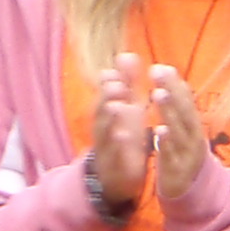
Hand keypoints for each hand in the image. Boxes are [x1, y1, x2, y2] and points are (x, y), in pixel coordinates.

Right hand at [90, 53, 152, 206]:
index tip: (124, 63)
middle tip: (117, 83)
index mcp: (109, 112)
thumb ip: (128, 84)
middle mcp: (104, 126)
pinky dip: (118, 145)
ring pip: (104, 130)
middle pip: (101, 109)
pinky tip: (126, 136)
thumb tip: (128, 55)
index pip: (107, 92)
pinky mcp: (113, 163)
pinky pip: (114, 154)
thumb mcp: (127, 109)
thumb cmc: (123, 136)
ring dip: (109, 118)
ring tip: (118, 106)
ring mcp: (106, 145)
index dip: (114, 78)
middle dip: (107, 96)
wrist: (116, 176)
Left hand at [148, 65, 211, 203]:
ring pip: (179, 130)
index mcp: (194, 127)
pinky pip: (173, 154)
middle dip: (172, 91)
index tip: (162, 67)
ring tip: (157, 94)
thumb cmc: (184, 158)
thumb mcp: (185, 132)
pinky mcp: (178, 170)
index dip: (175, 85)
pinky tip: (159, 131)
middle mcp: (194, 138)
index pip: (186, 102)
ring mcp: (188, 154)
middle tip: (157, 72)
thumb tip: (175, 82)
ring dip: (169, 112)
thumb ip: (180, 110)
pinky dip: (167, 142)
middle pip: (185, 112)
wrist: (193, 195)